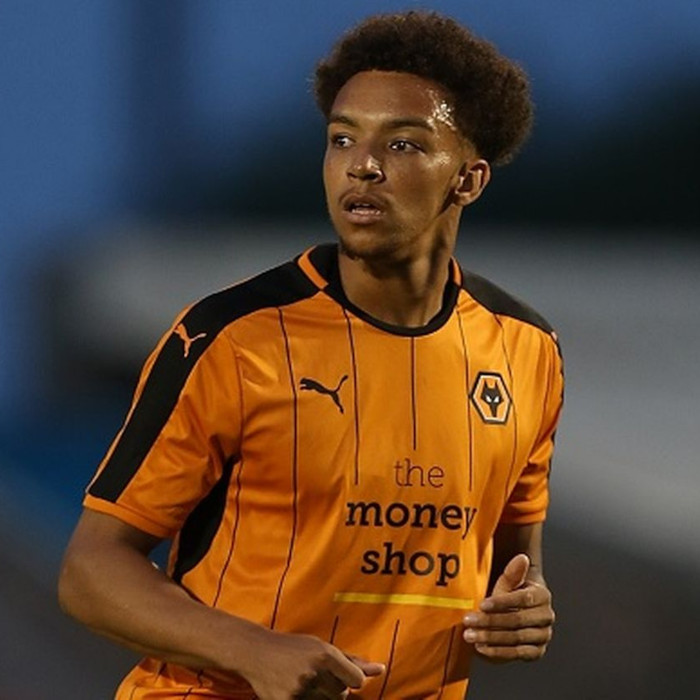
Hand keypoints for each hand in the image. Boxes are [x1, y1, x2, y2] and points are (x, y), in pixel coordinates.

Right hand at [247, 630, 383, 699]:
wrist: (256, 652)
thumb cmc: (295, 648)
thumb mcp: (322, 647)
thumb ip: (352, 661)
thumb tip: (381, 669)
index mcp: (325, 654)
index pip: (357, 680)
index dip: (351, 680)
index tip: (342, 675)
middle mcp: (314, 671)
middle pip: (342, 695)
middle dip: (334, 688)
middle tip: (317, 675)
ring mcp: (299, 690)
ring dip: (320, 696)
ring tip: (304, 681)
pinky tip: (292, 689)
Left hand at [462, 553, 553, 661]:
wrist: (515, 612)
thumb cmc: (509, 594)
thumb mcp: (507, 583)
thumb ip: (513, 573)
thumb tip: (522, 557)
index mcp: (542, 595)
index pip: (522, 599)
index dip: (501, 602)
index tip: (481, 604)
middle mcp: (546, 616)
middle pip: (516, 620)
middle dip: (490, 621)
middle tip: (468, 621)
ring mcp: (543, 635)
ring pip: (515, 638)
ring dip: (490, 637)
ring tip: (469, 635)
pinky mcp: (537, 651)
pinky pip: (518, 654)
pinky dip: (498, 652)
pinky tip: (481, 648)